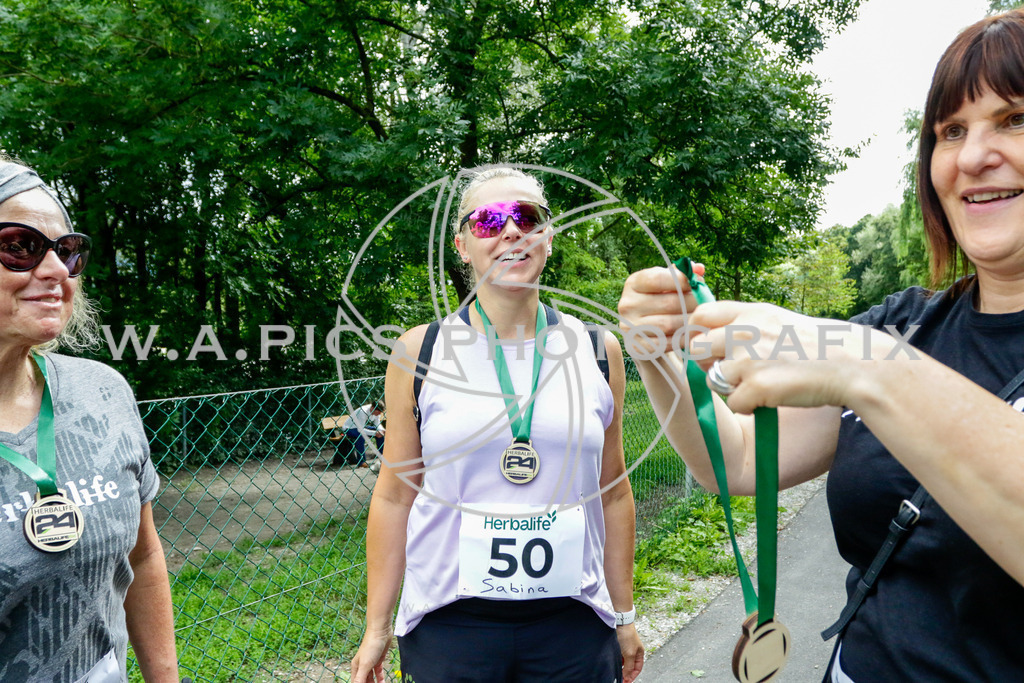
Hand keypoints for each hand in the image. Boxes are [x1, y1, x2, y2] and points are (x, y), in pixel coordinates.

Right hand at [349, 627, 392, 682]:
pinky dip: (380, 679)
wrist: (381, 631)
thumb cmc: (371, 645)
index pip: (356, 682)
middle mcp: (362, 665)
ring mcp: (371, 662)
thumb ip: (360, 678)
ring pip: (371, 678)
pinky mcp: (379, 660)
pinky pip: (379, 672)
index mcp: (356, 667)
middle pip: (364, 681)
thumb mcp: (365, 664)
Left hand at [616, 623, 643, 682]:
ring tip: (616, 673)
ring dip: (621, 668)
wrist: (619, 622)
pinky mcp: (618, 646)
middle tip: (620, 679)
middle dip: (626, 673)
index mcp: (640, 654)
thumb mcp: (630, 654)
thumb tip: (627, 676)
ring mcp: (625, 649)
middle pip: (630, 666)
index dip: (632, 676)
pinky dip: (616, 662)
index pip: (637, 669)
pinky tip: (613, 664)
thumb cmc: (627, 635)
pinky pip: (618, 657)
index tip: (626, 682)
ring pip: (623, 662)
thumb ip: (629, 666)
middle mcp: (633, 652)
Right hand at [618, 265, 701, 356]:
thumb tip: (699, 269)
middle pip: (668, 302)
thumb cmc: (661, 301)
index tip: (697, 284)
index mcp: (633, 283)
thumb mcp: (667, 284)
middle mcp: (627, 304)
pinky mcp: (637, 346)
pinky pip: (667, 343)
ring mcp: (629, 327)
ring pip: (669, 324)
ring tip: (700, 319)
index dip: (682, 280)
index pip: (658, 278)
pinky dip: (682, 339)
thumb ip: (683, 274)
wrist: (645, 333)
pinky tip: (690, 334)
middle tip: (705, 305)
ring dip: (689, 322)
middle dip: (692, 303)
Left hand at [688, 301, 890, 412]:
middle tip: (732, 374)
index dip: (697, 332)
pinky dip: (749, 407)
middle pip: (695, 349)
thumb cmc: (816, 346)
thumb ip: (745, 326)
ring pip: (712, 379)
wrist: (852, 364)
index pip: (701, 314)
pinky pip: (733, 404)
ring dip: (730, 388)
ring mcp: (747, 359)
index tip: (707, 347)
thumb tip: (711, 340)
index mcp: (750, 312)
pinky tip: (770, 399)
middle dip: (708, 364)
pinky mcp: (755, 386)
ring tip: (759, 386)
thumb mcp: (778, 321)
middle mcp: (743, 332)